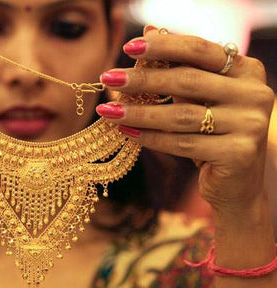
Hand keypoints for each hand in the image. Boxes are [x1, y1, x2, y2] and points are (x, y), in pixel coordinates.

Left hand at [97, 27, 274, 213]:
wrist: (238, 182)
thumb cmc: (214, 132)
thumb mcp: (200, 96)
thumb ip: (179, 66)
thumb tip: (148, 30)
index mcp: (247, 71)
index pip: (199, 50)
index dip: (163, 46)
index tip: (129, 47)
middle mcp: (255, 94)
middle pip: (186, 81)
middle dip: (142, 80)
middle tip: (108, 78)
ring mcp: (250, 125)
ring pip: (180, 115)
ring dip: (138, 111)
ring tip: (107, 110)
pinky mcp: (238, 153)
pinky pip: (182, 143)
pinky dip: (150, 137)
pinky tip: (126, 131)